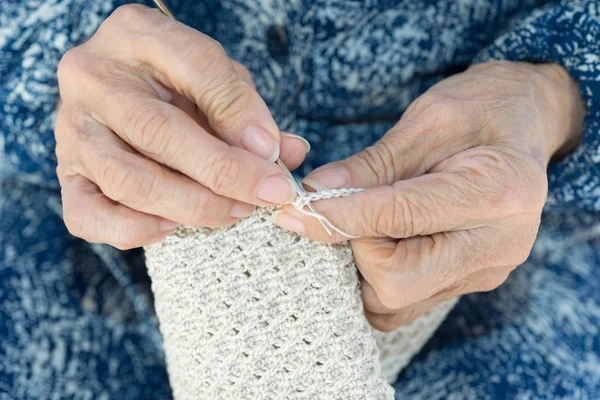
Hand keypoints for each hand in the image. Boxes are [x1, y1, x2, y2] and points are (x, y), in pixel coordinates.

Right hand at [55, 5, 308, 248]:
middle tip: (267, 192)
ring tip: (235, 211)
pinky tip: (174, 226)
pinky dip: (135, 231)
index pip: (194, 66)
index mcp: (136, 35)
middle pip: (156, 132)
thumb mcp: (215, 75)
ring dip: (191, 205)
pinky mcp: (67, 174)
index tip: (272, 151)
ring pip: (127, 180)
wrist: (120, 85)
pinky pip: (87, 216)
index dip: (238, 113)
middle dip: (222, 171)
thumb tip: (283, 154)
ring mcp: (72, 130)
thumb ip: (245, 108)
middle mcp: (92, 79)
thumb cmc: (175, 81)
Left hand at [275, 61, 584, 330]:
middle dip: (352, 249)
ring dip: (358, 268)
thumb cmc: (482, 109)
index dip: (340, 214)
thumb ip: (374, 164)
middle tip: (336, 212)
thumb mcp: (428, 120)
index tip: (298, 206)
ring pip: (395, 302)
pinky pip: (406, 301)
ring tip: (354, 223)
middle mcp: (497, 245)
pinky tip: (371, 240)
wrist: (524, 124)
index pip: (400, 218)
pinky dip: (375, 278)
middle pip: (397, 284)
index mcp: (499, 192)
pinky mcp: (468, 280)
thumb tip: (316, 193)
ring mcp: (484, 271)